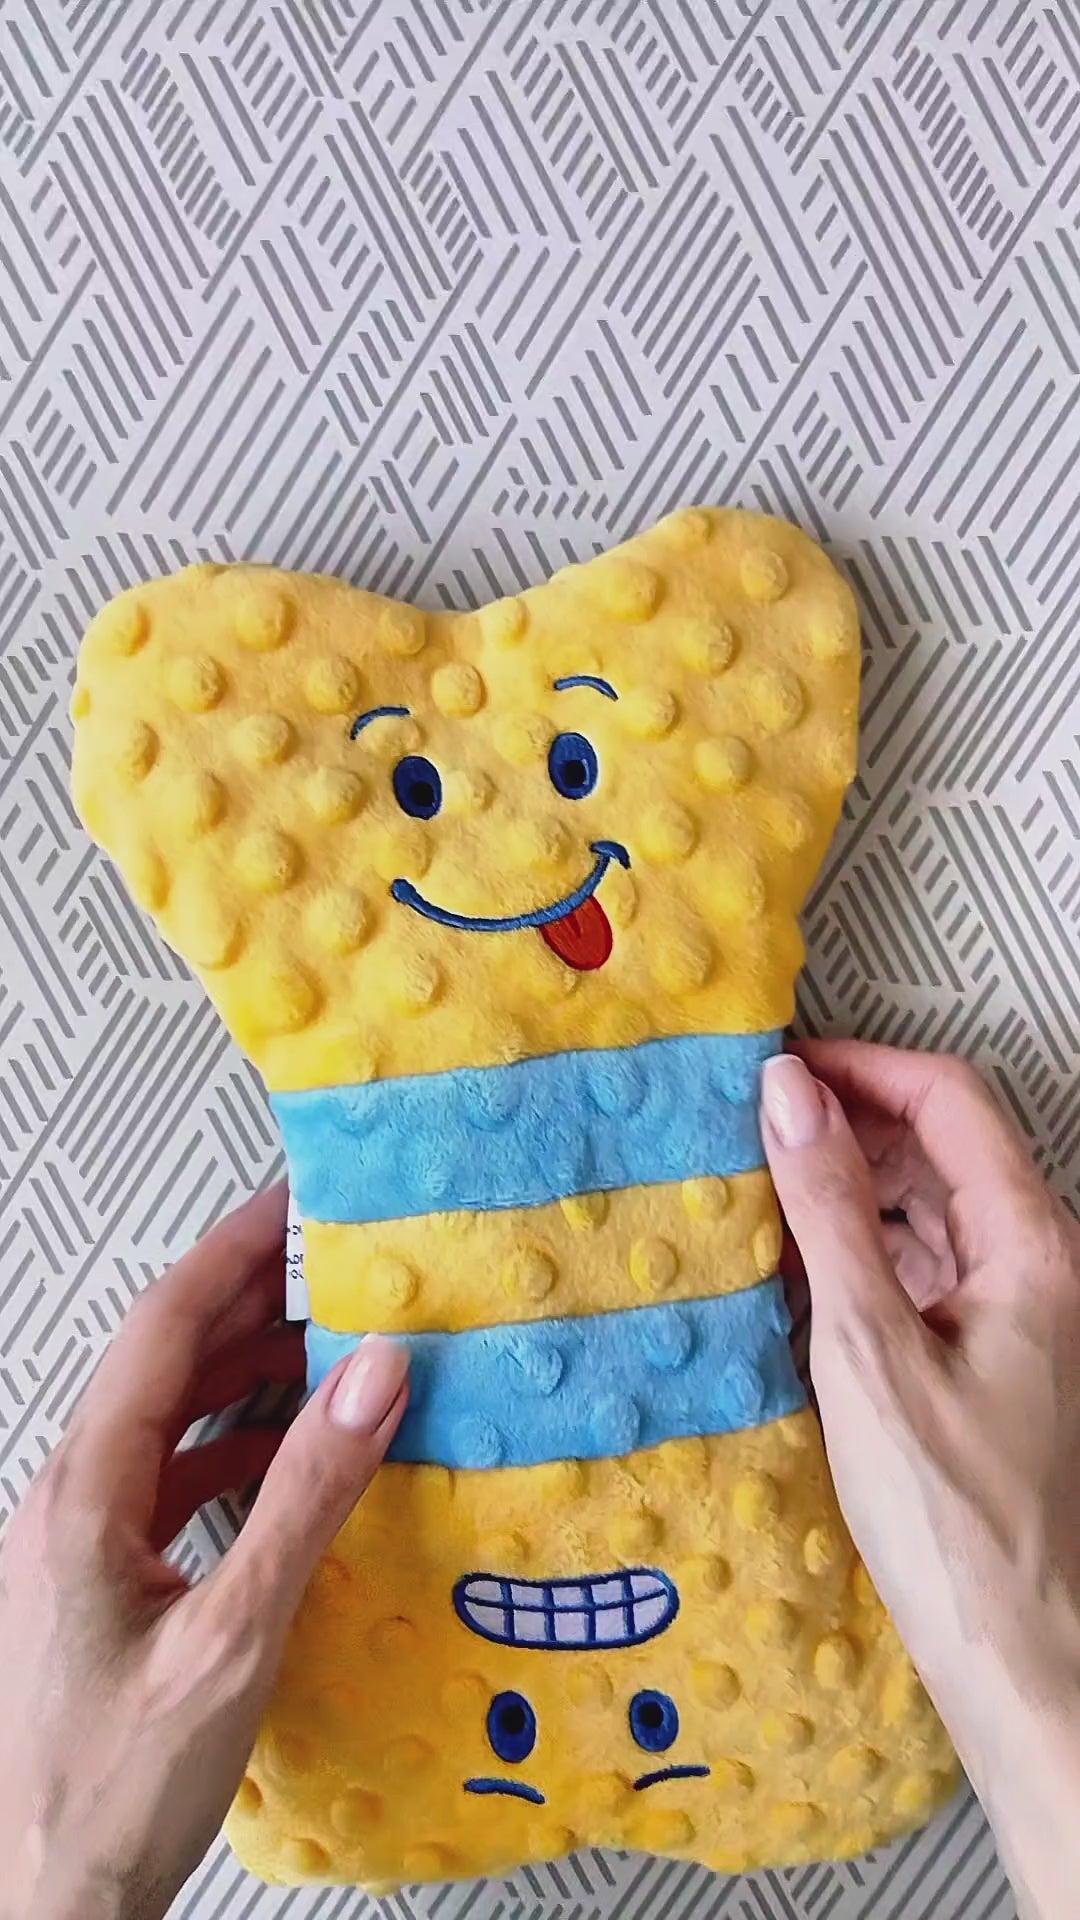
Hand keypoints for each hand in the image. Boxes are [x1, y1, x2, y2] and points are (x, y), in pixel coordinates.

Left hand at [0, 1186, 407, 1919]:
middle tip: (327, 1255)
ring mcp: (72, 1545)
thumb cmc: (108, 1793)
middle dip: (246, 1298)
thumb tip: (373, 1377)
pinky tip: (279, 1458)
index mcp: (82, 1493)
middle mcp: (65, 1502)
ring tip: (322, 1341)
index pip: (163, 1327)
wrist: (37, 1909)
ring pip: (160, 1420)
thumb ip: (306, 1497)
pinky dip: (227, 1447)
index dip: (232, 1250)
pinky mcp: (93, 1587)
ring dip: (239, 1372)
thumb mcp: (232, 1636)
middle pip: (159, 1361)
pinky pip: (161, 1480)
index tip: (294, 1199)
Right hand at [761, 1042, 1079, 1919]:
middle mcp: (1042, 1266)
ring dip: (853, 1186)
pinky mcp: (996, 1364)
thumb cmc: (952, 1520)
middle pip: (947, 1148)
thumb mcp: (868, 1348)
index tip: (774, 1066)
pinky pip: (930, 1270)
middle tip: (748, 1124)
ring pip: (935, 1210)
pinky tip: (801, 1270)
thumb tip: (787, 1090)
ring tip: (757, 1188)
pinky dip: (866, 1251)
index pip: (950, 1100)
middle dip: (850, 1120)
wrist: (1024, 1662)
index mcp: (1033, 1246)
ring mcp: (1024, 1316)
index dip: (862, 1065)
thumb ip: (827, 1209)